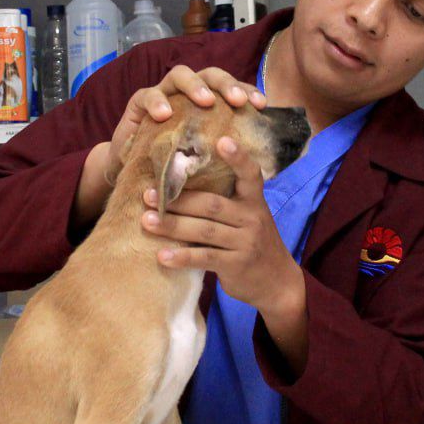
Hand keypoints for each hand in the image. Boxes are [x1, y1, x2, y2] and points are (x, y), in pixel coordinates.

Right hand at [102, 65, 266, 184]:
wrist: (138, 174)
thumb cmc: (176, 164)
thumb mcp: (204, 159)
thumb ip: (225, 153)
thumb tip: (263, 163)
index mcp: (208, 103)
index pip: (231, 89)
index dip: (248, 91)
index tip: (261, 105)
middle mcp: (187, 93)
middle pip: (210, 75)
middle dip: (225, 84)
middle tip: (237, 100)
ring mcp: (163, 94)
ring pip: (180, 74)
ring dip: (195, 85)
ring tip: (206, 101)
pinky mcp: (138, 103)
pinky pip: (147, 95)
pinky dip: (156, 102)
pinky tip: (164, 114)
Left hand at [140, 136, 301, 317]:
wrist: (276, 282)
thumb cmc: (253, 243)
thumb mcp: (249, 218)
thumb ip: (226, 202)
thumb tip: (181, 183)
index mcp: (254, 201)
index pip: (250, 175)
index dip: (238, 157)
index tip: (222, 140)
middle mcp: (252, 219)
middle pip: (212, 204)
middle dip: (178, 199)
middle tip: (149, 194)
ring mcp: (245, 243)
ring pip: (204, 230)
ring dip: (172, 226)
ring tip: (147, 221)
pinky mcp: (236, 265)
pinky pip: (205, 258)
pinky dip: (182, 257)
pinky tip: (162, 256)